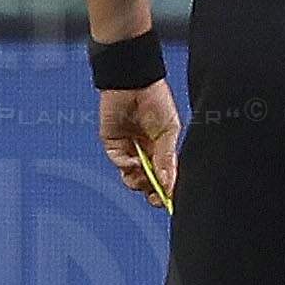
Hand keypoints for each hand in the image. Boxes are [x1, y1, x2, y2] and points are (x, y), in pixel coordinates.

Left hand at [102, 78, 180, 205]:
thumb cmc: (156, 102)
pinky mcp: (114, 146)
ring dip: (138, 180)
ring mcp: (129, 151)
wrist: (133, 84)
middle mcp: (147, 153)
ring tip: (143, 172)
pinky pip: (119, 163)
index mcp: (164, 150)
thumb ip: (167, 158)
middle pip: (149, 183)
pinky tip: (134, 160)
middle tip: (155, 196)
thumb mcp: (169, 132)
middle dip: (152, 192)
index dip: (167, 190)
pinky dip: (127, 166)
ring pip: (132, 178)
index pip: (166, 176)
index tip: (169, 200)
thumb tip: (168, 183)